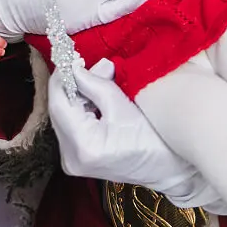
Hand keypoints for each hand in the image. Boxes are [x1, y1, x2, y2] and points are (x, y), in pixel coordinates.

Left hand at [48, 59, 226, 217]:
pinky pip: (71, 127)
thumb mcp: (123, 105)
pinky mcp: (78, 160)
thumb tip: (77, 68)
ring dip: (77, 96)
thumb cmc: (153, 137)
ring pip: (64, 118)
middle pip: (59, 111)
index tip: (71, 57)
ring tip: (98, 79)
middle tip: (90, 65)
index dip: (62, 77)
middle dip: (72, 85)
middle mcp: (71, 158)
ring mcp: (72, 162)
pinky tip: (95, 97)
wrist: (168, 169)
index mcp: (84, 146)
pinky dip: (80, 109)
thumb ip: (96, 84)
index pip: (58, 104)